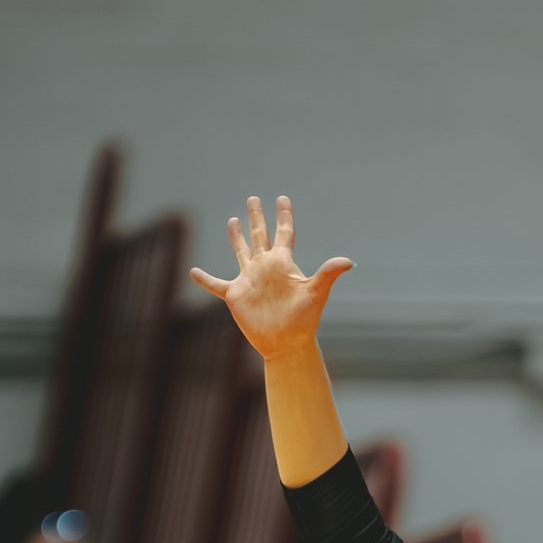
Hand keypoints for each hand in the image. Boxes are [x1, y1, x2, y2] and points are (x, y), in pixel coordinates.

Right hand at [189, 194, 352, 360]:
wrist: (286, 345)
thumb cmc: (303, 321)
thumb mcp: (315, 294)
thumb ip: (328, 274)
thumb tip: (349, 261)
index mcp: (282, 263)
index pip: (283, 232)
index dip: (283, 215)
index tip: (282, 198)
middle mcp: (265, 267)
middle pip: (260, 236)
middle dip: (257, 218)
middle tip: (253, 199)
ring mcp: (249, 280)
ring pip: (241, 252)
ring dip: (236, 237)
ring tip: (233, 221)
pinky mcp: (236, 296)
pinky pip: (216, 284)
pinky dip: (204, 279)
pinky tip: (193, 272)